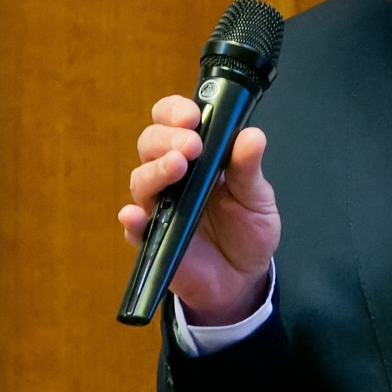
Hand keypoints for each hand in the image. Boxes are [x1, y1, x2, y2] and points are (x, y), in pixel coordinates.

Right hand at [118, 94, 280, 324]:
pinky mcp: (153, 239)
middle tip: (192, 146)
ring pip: (140, 179)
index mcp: (198, 156)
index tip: (193, 117)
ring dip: (154, 170)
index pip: (173, 121)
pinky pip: (135, 228)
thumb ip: (249, 169)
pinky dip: (133, 221)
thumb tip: (252, 136)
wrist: (243, 279)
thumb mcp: (258, 198)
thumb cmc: (248, 230)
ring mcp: (160, 206)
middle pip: (150, 143)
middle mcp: (173, 176)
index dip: (175, 112)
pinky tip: (137, 215)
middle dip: (167, 138)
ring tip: (176, 168)